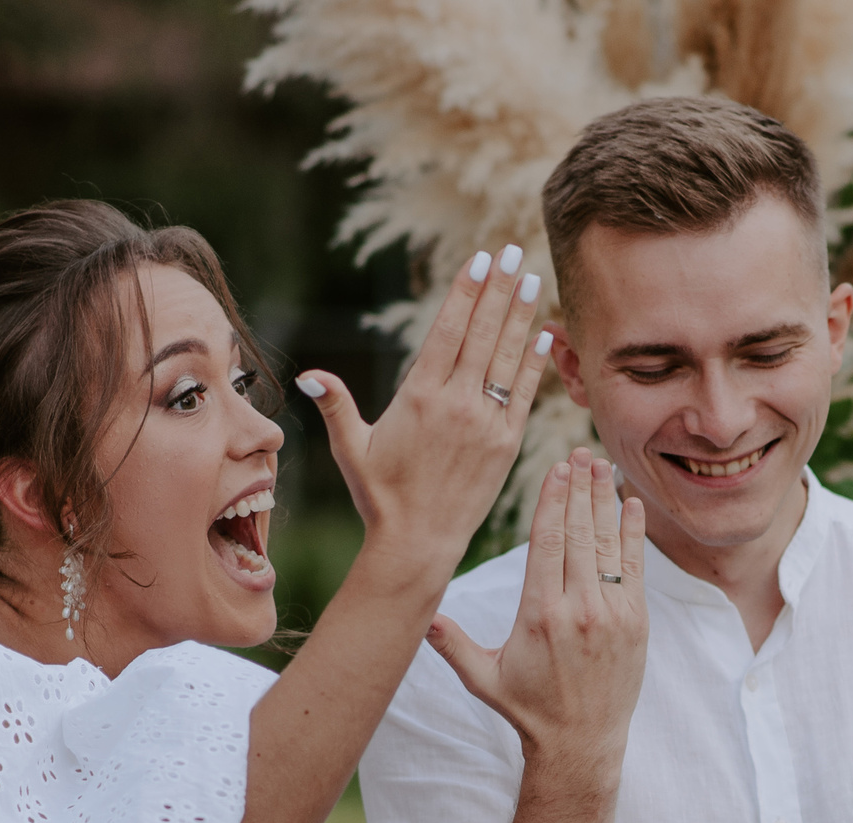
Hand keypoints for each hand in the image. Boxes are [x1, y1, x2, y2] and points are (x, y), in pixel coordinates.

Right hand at [295, 248, 550, 554]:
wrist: (418, 542)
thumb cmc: (379, 495)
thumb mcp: (351, 447)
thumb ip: (335, 405)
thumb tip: (309, 375)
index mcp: (418, 396)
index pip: (447, 330)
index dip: (465, 291)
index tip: (479, 259)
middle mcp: (456, 404)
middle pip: (481, 333)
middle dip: (497, 289)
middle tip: (512, 250)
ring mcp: (485, 423)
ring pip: (506, 357)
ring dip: (520, 315)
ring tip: (530, 278)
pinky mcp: (507, 445)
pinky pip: (524, 395)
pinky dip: (535, 364)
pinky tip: (544, 334)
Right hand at [427, 449, 647, 778]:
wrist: (580, 744)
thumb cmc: (526, 709)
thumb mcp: (482, 678)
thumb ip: (452, 644)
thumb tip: (420, 616)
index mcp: (539, 616)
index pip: (547, 544)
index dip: (553, 501)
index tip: (556, 469)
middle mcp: (579, 611)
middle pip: (578, 535)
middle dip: (579, 489)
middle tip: (580, 451)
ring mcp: (612, 616)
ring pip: (607, 546)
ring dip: (605, 502)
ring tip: (602, 466)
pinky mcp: (636, 624)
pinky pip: (634, 569)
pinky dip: (633, 535)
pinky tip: (631, 505)